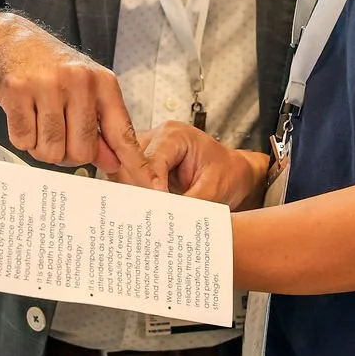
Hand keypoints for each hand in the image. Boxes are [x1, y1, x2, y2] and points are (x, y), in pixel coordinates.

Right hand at [0, 12, 163, 188]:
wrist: (9, 37)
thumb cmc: (50, 66)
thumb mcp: (85, 89)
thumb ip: (101, 127)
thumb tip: (113, 162)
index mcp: (102, 82)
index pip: (122, 132)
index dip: (137, 163)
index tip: (153, 185)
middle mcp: (79, 81)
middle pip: (81, 151)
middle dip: (67, 153)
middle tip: (57, 133)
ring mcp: (47, 84)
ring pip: (51, 150)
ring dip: (42, 147)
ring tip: (38, 122)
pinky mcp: (17, 90)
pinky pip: (23, 140)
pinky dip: (22, 137)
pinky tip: (22, 115)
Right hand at [115, 120, 267, 208]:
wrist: (231, 173)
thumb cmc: (226, 173)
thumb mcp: (214, 189)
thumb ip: (191, 202)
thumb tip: (169, 219)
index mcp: (174, 135)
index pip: (150, 161)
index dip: (150, 188)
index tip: (156, 211)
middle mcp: (154, 139)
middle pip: (129, 165)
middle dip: (137, 194)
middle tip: (147, 219)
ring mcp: (145, 152)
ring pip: (123, 174)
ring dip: (132, 197)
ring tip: (145, 220)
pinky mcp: (141, 167)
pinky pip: (128, 182)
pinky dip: (133, 199)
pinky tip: (142, 215)